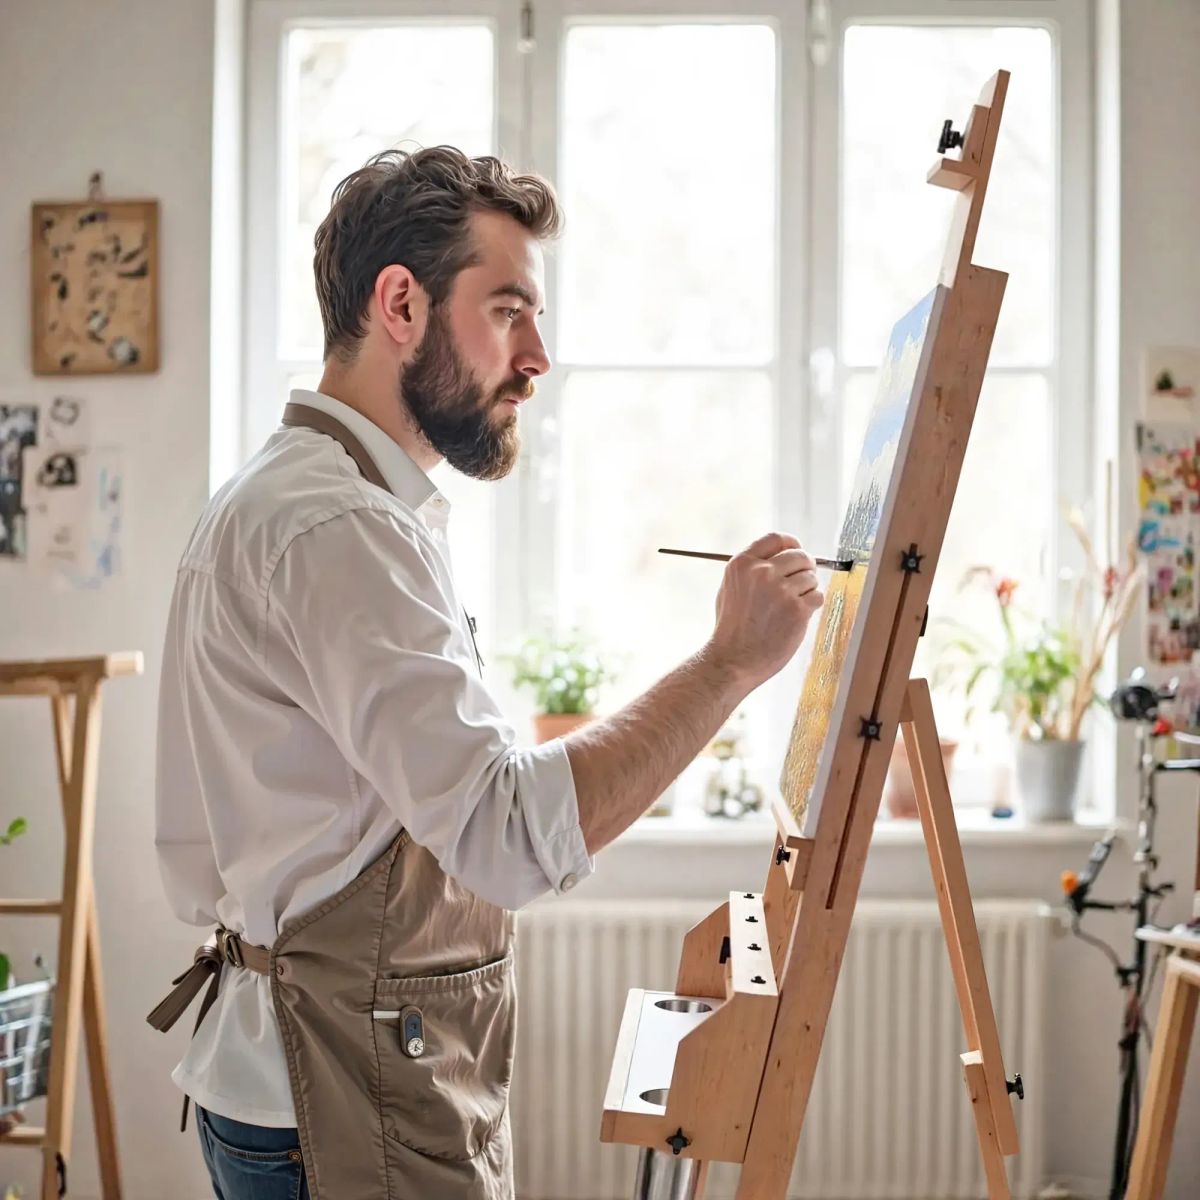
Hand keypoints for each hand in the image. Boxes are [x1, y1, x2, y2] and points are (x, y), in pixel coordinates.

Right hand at [707, 532, 824, 688]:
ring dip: (808, 590)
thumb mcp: (730, 588)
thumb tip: (778, 557)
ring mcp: (781, 591)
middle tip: (802, 583)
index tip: (797, 550)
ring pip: (811, 577)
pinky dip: (812, 606)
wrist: (733, 660)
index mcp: (742, 564)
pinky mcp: (797, 610)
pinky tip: (796, 617)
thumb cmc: (732, 628)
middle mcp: (762, 573)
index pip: (776, 539)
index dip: (792, 543)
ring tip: (792, 606)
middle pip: (799, 556)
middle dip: (805, 568)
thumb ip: (751, 570)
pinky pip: (817, 596)